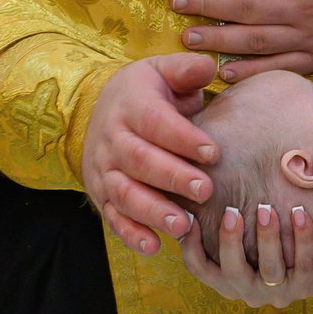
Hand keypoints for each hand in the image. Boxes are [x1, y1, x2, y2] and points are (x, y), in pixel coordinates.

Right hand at [80, 53, 219, 253]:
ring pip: (124, 193)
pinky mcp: (101, 194)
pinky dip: (130, 234)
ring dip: (152, 211)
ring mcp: (105, 169)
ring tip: (182, 225)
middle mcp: (112, 139)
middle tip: (206, 190)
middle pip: (140, 160)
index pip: (155, 122)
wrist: (100, 109)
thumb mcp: (162, 71)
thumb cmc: (145, 93)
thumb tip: (209, 66)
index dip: (182, 138)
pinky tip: (153, 246)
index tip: (212, 151)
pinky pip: (113, 217)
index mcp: (131, 105)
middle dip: (173, 177)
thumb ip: (186, 70)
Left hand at [172, 0, 312, 79]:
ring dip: (218, 41)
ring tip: (188, 38)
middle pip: (244, 8)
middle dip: (206, 5)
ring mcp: (310, 36)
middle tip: (176, 3)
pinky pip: (280, 68)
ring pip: (256, 41)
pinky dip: (251, 72)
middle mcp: (302, 7)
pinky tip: (224, 72)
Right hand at [180, 202, 312, 308]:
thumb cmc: (274, 235)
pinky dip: (302, 240)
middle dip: (230, 241)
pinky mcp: (305, 288)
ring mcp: (278, 292)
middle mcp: (249, 290)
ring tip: (266, 209)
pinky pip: (304, 265)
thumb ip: (225, 216)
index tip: (191, 217)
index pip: (200, 268)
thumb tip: (195, 190)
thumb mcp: (245, 231)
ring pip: (270, 270)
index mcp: (227, 278)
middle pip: (233, 273)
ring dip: (267, 237)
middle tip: (231, 211)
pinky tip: (300, 215)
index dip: (191, 245)